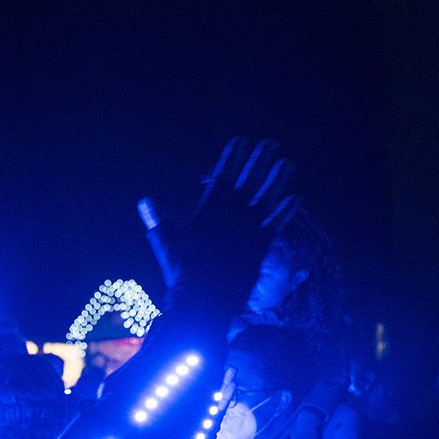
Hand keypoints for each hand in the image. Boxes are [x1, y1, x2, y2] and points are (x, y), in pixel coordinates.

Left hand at [145, 138, 295, 293]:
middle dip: (259, 161)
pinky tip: (294, 197)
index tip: (241, 138)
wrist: (202, 300)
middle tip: (271, 141)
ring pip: (265, 198)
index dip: (231, 157)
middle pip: (248, 182)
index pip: (222, 177)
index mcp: (210, 211)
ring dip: (275, 180)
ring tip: (286, 161)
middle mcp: (230, 216)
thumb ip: (160, 222)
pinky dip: (284, 212)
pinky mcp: (259, 245)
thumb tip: (144, 201)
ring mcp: (246, 229)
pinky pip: (275, 224)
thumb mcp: (168, 244)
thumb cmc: (183, 273)